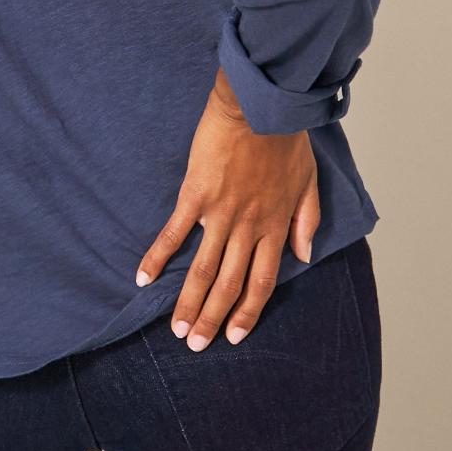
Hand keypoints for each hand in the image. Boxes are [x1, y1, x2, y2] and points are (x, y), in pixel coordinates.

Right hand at [135, 73, 319, 351]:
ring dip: (188, 301)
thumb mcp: (308, 181)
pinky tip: (143, 277)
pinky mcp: (195, 194)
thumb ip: (307, 221)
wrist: (259, 106)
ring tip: (175, 328)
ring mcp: (220, 213)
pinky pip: (174, 232)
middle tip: (195, 344)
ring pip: (202, 269)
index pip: (261, 283)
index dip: (247, 312)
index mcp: (275, 227)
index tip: (234, 336)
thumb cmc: (285, 138)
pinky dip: (157, 256)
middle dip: (212, 318)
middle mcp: (247, 228)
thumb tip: (304, 256)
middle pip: (228, 284)